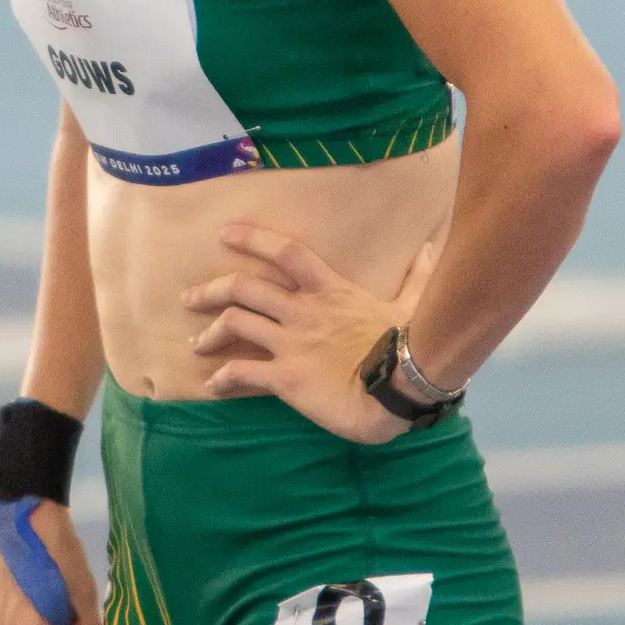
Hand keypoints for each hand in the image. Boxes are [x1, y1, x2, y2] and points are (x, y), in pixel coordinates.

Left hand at [183, 224, 438, 443]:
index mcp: (330, 290)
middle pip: (244, 288)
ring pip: (234, 325)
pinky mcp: (286, 378)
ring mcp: (292, 344)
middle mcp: (303, 312)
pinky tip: (214, 386)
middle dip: (210, 290)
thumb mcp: (415, 304)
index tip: (224, 234)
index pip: (285, 252)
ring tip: (196, 344)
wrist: (401, 390)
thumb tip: (434, 248)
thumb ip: (419, 276)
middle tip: (189, 298)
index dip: (252, 239)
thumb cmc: (411, 347)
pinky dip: (222, 378)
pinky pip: (242, 372)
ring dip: (209, 334)